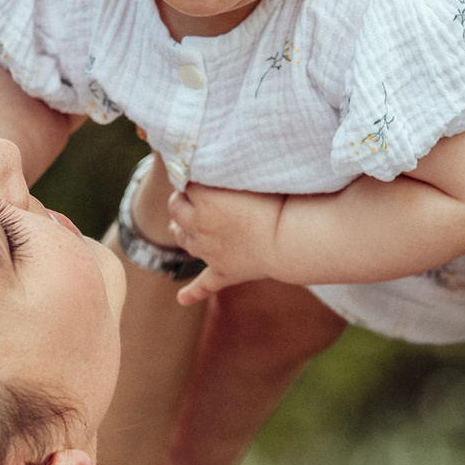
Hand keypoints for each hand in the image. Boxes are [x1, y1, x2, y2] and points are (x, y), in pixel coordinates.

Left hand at [166, 183, 283, 304]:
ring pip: (183, 240)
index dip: (193, 179)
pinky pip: (203, 284)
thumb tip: (205, 165)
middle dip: (182, 201)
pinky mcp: (223, 272)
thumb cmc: (274, 200)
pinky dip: (192, 292)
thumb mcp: (242, 176)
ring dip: (181, 230)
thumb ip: (221, 172)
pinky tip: (182, 299)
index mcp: (202, 199)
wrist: (287, 239)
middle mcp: (198, 226)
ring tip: (181, 225)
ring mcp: (208, 252)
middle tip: (193, 195)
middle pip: (177, 209)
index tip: (203, 175)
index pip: (185, 183)